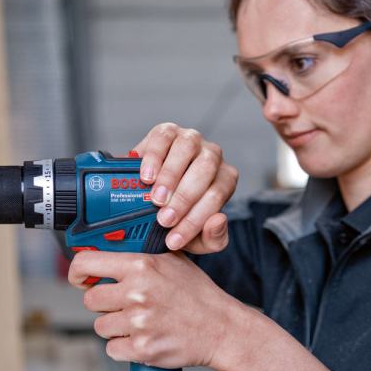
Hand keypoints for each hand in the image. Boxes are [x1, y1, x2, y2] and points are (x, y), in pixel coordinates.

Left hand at [68, 250, 250, 369]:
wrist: (221, 328)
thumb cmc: (198, 296)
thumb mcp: (172, 260)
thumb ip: (139, 256)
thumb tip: (107, 253)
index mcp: (141, 266)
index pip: (86, 264)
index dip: (77, 274)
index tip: (80, 280)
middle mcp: (137, 292)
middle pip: (90, 300)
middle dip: (104, 304)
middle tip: (124, 305)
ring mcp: (139, 322)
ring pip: (101, 326)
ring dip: (116, 327)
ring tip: (140, 323)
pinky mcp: (142, 348)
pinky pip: (112, 349)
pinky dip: (124, 348)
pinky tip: (144, 338)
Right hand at [133, 123, 237, 253]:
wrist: (155, 197)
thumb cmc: (181, 214)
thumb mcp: (198, 236)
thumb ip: (214, 238)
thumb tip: (219, 221)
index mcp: (225, 179)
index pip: (216, 197)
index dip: (194, 220)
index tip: (173, 239)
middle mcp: (212, 156)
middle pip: (205, 170)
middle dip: (183, 198)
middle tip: (164, 219)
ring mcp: (191, 140)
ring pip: (186, 149)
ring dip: (170, 176)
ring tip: (156, 198)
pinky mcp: (168, 131)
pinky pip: (163, 138)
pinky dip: (153, 157)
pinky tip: (146, 176)